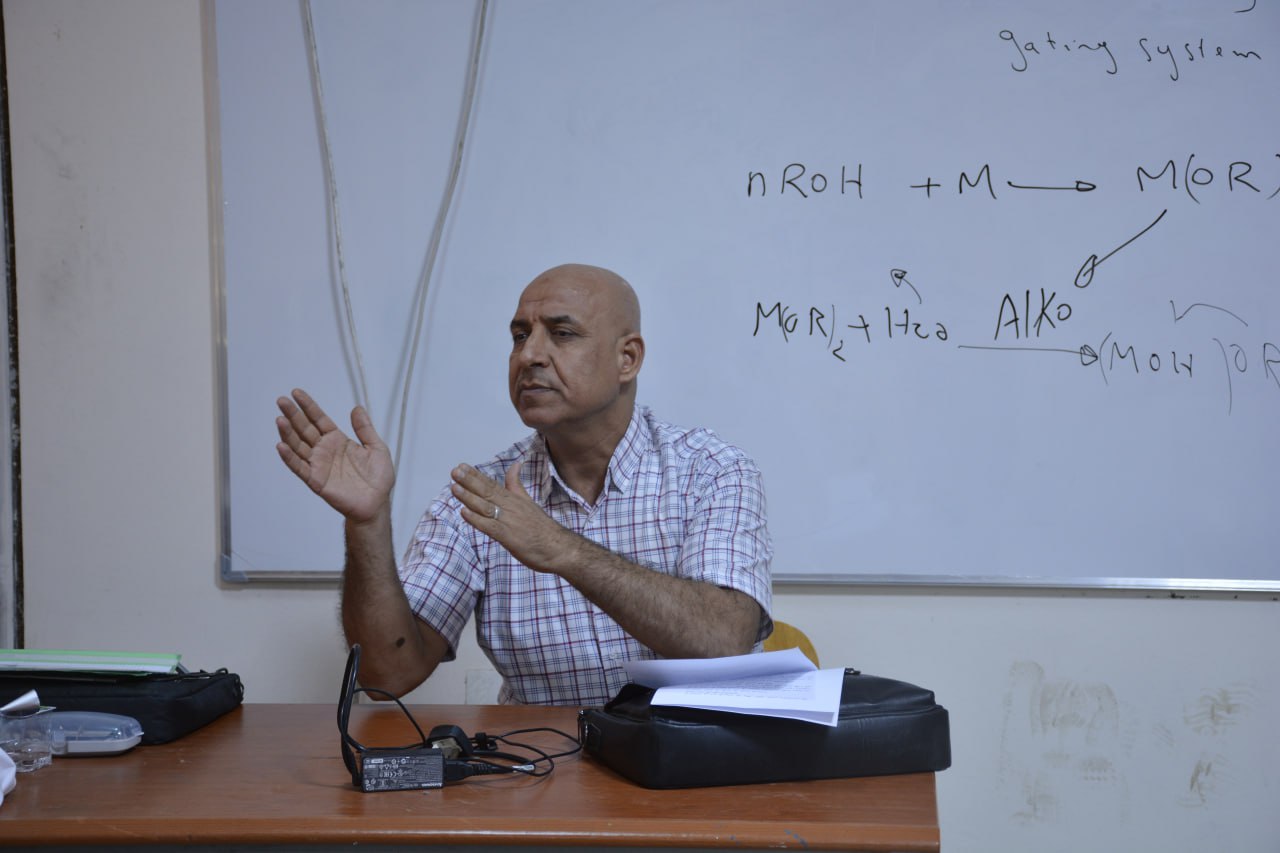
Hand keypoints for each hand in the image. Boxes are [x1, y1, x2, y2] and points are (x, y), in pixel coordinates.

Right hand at [275, 388, 394, 524]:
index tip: (296, 393)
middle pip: (305, 429)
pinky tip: (281, 445)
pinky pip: (299, 467)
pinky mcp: (316, 480)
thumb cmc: (377, 479)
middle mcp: (325, 451)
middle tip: (282, 401)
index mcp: (337, 440)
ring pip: (298, 446)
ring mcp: (319, 465)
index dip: (308, 406)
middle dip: (293, 415)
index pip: (319, 419)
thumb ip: (365, 429)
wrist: (376, 503)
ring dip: (288, 433)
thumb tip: (357, 408)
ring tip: (280, 419)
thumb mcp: (376, 448)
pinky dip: (289, 457)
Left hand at [450, 461, 578, 571]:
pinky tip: (464, 513)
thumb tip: (515, 464)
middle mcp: (511, 507)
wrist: (558, 547)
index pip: (492, 484)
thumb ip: (516, 485)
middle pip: (487, 492)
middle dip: (469, 481)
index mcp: (514, 499)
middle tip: (455, 471)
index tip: (461, 466)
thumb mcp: (528, 501)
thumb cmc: (542, 528)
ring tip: (455, 487)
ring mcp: (509, 521)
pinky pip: (490, 526)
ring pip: (486, 507)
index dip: (476, 476)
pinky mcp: (509, 536)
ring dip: (469, 497)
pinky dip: (476, 520)